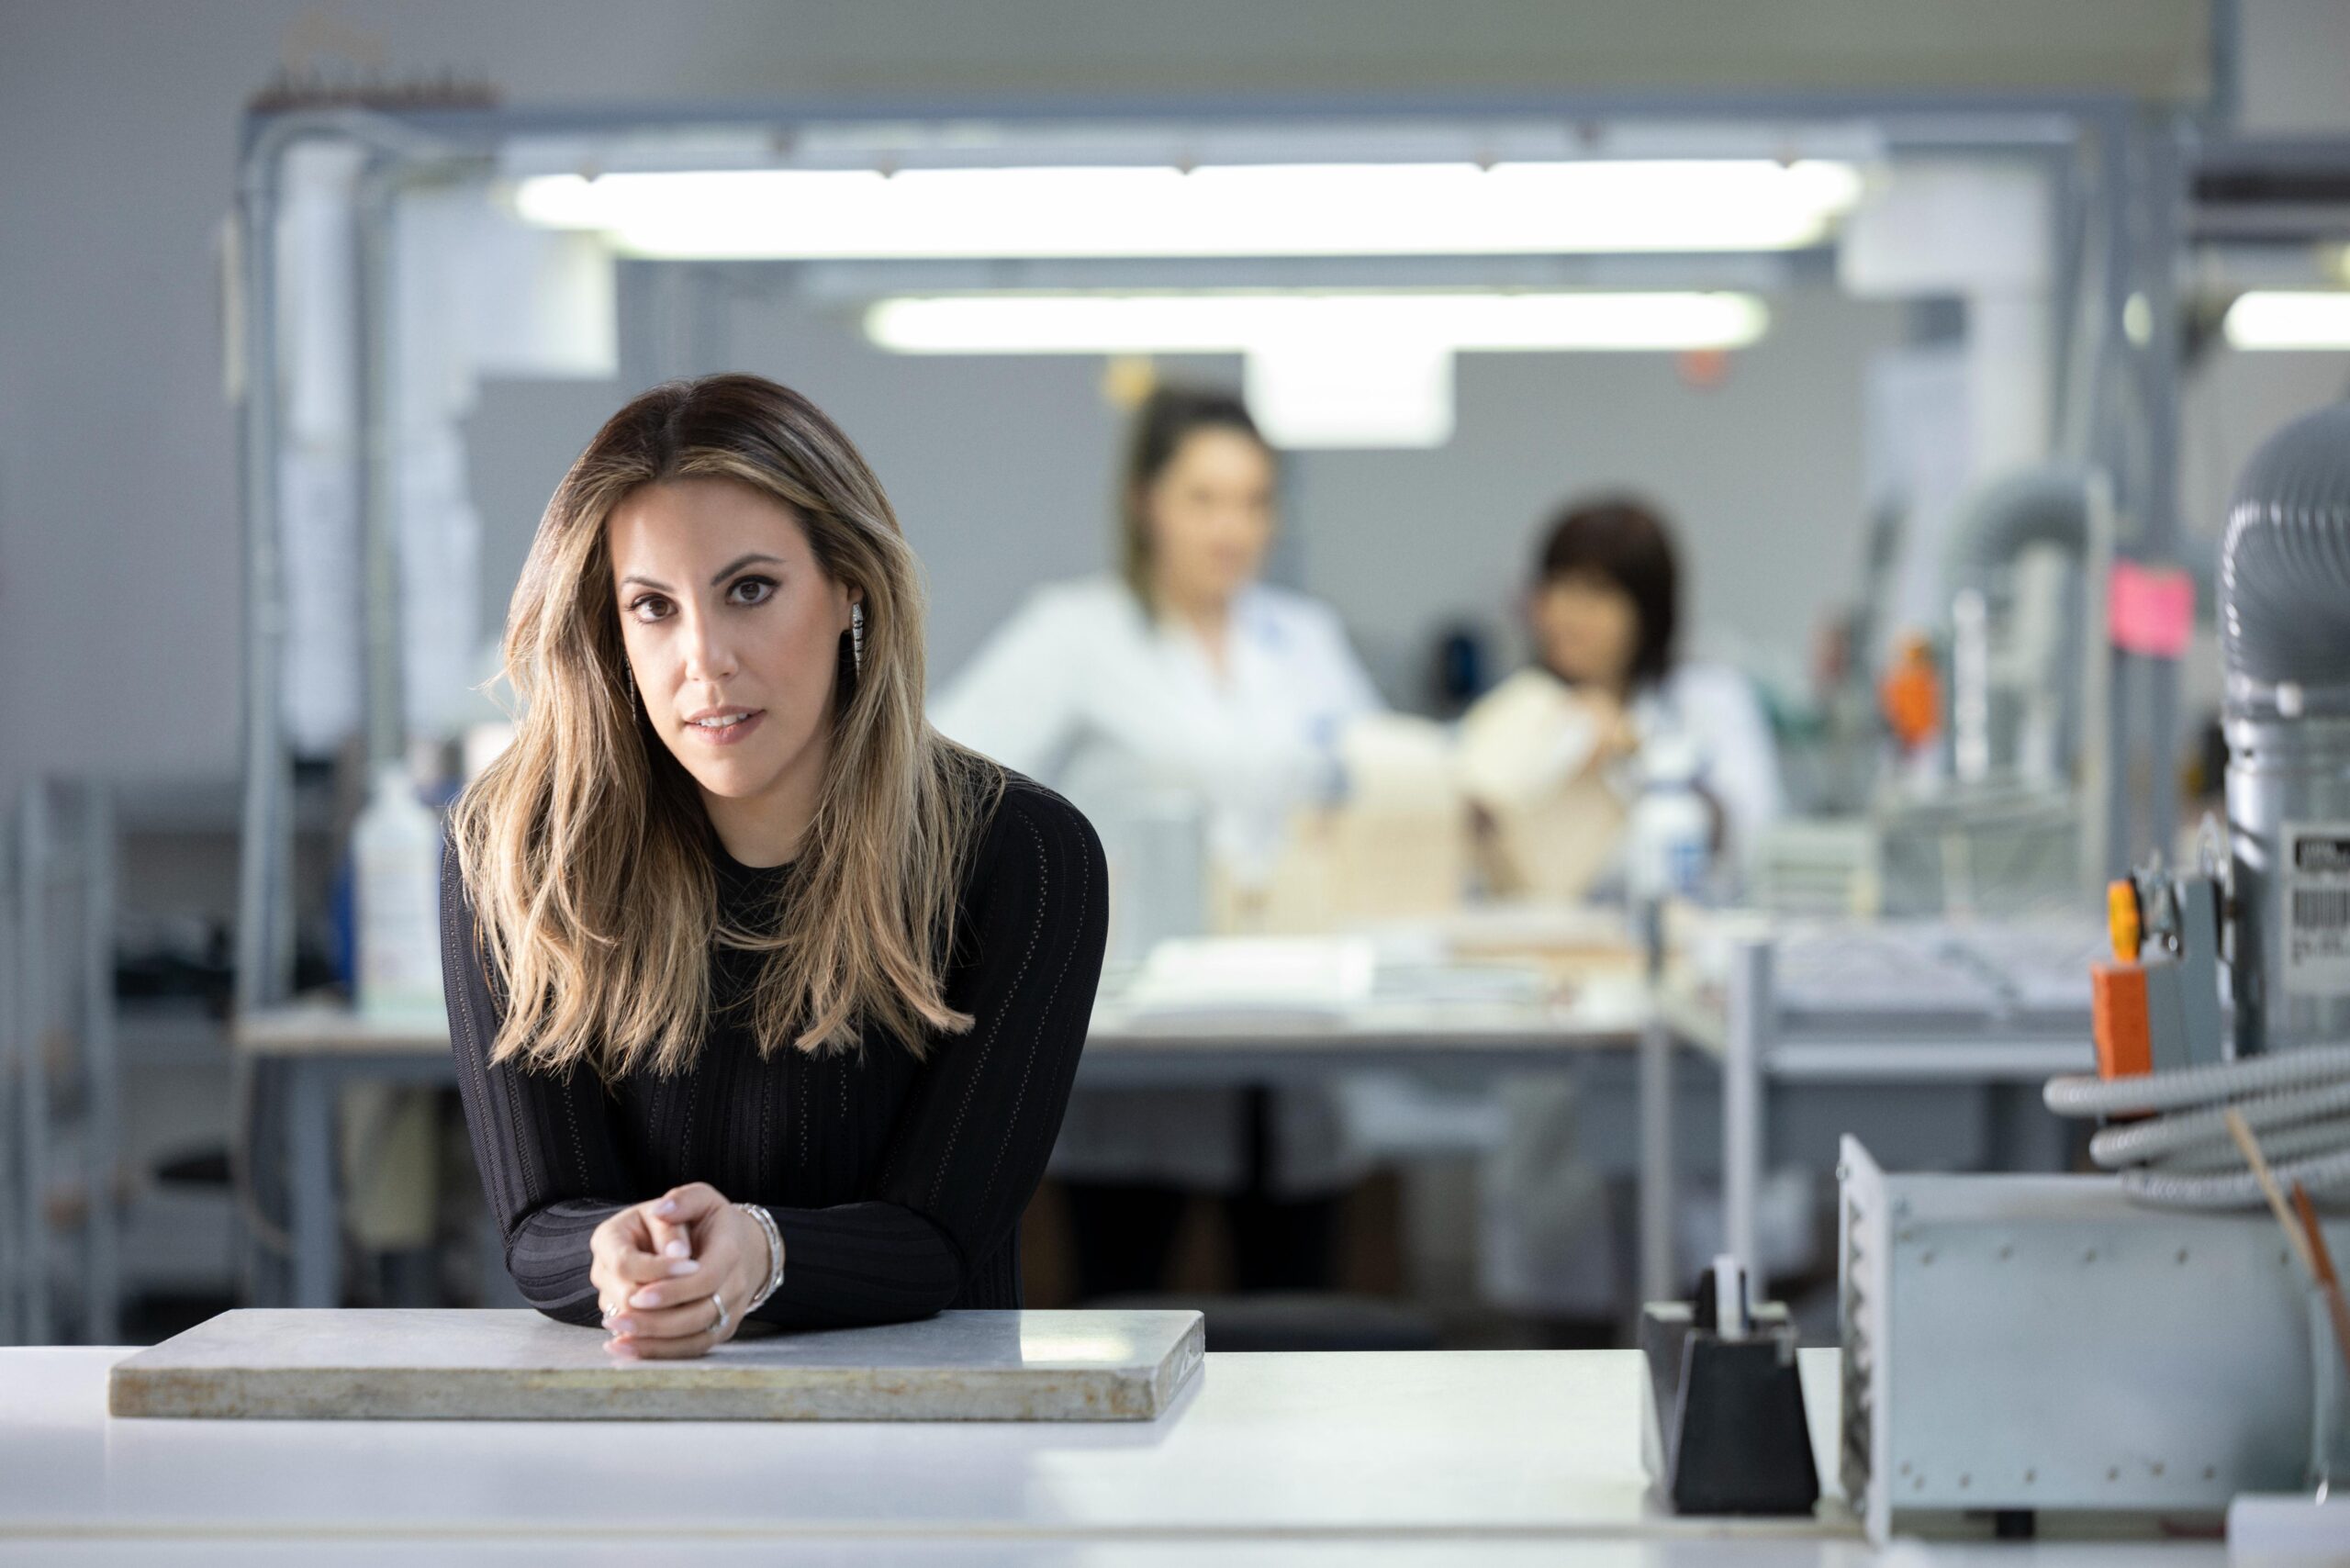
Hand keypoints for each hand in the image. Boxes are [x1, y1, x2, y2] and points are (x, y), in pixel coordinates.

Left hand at [589, 1183, 765, 1360]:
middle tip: (615, 1321)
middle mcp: (735, 1284)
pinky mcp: (721, 1330)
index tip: (637, 1296)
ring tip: (617, 1342)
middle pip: (698, 1314)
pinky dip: (661, 1354)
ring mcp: (731, 1311)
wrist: (745, 1249)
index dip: (672, 1290)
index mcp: (729, 1249)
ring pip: (695, 1338)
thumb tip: (661, 1210)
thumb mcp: (701, 1198)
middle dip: (655, 1322)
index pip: (705, 1279)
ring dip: (654, 1344)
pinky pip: (693, 1349)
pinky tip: (628, 1351)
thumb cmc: (712, 1222)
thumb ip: (681, 1200)